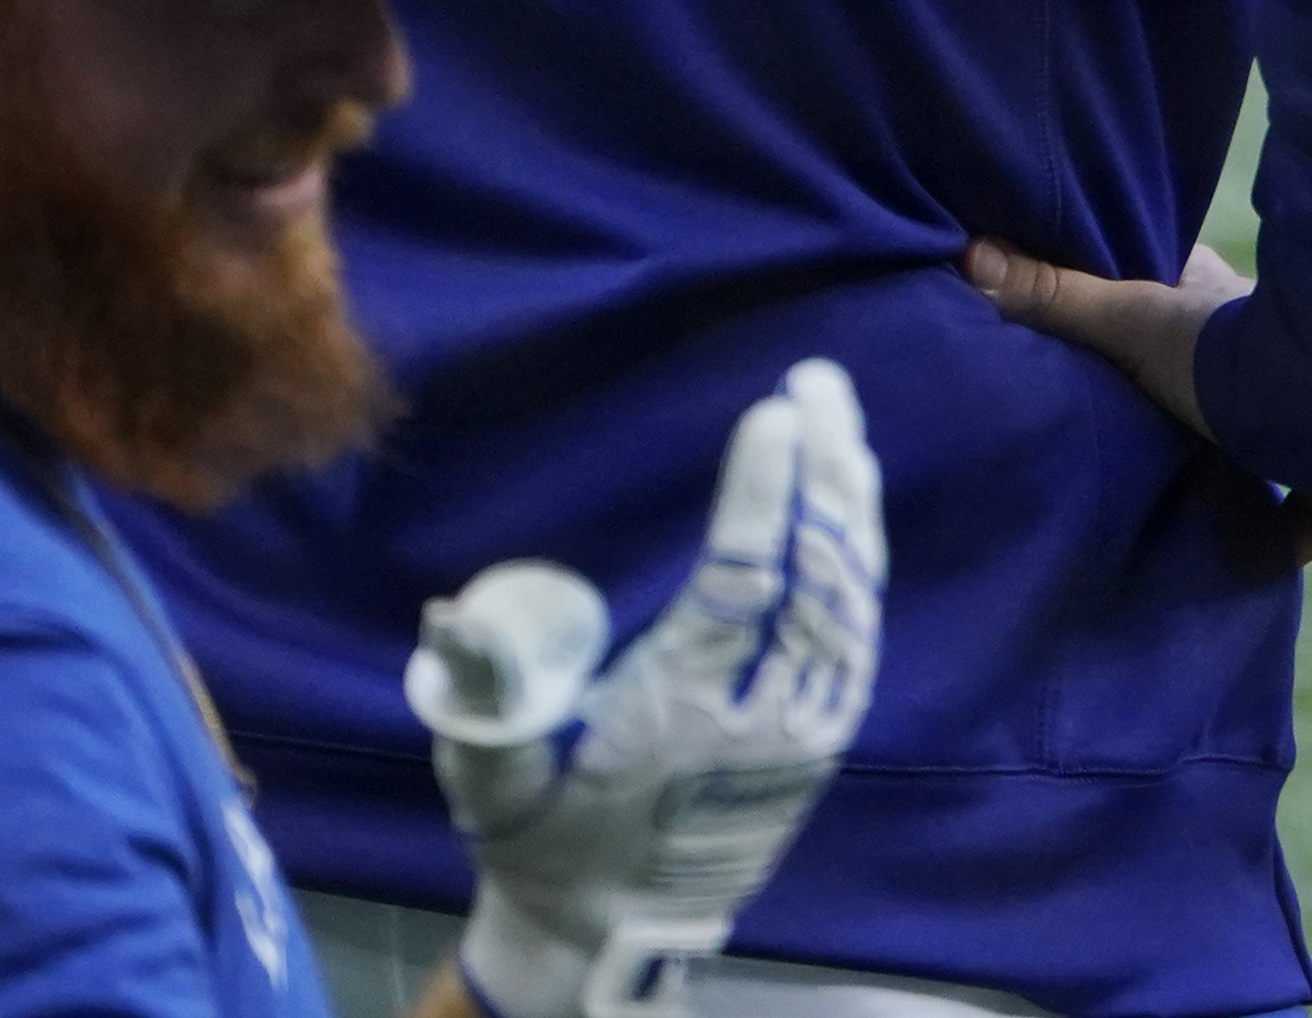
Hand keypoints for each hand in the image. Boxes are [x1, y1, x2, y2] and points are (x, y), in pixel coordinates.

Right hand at [407, 361, 884, 1017]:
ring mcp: (807, 726)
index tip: (773, 414)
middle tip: (816, 383)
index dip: (761, 497)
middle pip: (814, 573)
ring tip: (838, 416)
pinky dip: (860, 554)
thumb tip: (451, 610)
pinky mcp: (827, 732)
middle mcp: (761, 716)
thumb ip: (479, 692)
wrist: (610, 928)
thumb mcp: (492, 773)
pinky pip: (859, 628)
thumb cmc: (540, 833)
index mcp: (680, 712)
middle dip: (821, 469)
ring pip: (851, 595)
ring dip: (848, 498)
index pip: (740, 584)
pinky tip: (851, 494)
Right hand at [964, 236, 1311, 562]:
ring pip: (1254, 442)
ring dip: (1223, 468)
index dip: (1131, 314)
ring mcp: (1306, 418)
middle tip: (1114, 440)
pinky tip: (1244, 566)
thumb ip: (1056, 298)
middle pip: (1202, 381)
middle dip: (1170, 405)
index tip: (1089, 335)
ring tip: (1161, 508)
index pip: (1165, 298)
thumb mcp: (1130, 320)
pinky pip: (1305, 512)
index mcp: (1215, 307)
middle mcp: (1263, 357)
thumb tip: (970, 252)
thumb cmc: (1229, 352)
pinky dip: (1280, 536)